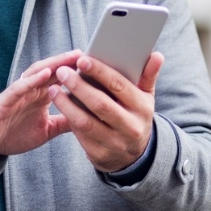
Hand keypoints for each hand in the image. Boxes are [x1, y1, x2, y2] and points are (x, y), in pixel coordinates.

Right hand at [0, 51, 80, 155]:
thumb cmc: (14, 133)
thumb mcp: (47, 130)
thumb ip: (65, 122)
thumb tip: (89, 120)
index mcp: (42, 96)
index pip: (62, 79)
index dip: (77, 72)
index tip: (97, 66)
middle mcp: (32, 90)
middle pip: (53, 70)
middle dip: (69, 61)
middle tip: (88, 54)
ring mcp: (19, 93)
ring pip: (38, 73)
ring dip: (54, 64)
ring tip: (70, 57)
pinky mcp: (6, 100)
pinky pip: (20, 87)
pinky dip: (33, 79)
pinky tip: (46, 73)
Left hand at [49, 52, 163, 172]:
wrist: (134, 156)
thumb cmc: (135, 116)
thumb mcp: (145, 98)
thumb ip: (148, 76)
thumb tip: (157, 55)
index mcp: (142, 108)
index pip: (119, 86)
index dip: (99, 72)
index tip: (82, 60)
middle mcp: (130, 127)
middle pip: (100, 104)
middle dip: (78, 86)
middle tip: (62, 72)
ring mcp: (115, 143)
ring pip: (85, 122)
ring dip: (66, 104)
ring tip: (54, 89)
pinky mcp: (100, 155)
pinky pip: (80, 135)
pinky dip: (68, 119)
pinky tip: (60, 106)